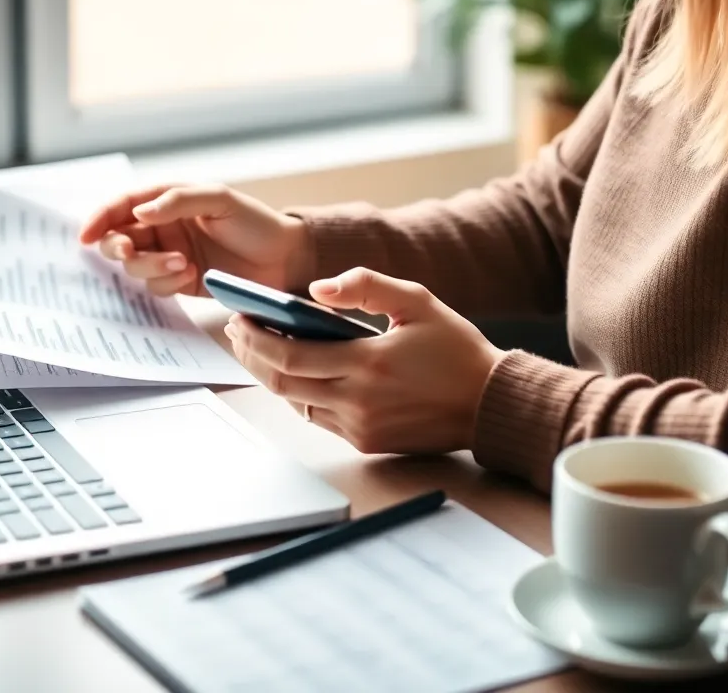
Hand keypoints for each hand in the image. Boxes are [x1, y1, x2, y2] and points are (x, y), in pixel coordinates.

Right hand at [79, 183, 313, 297]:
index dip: (100, 218)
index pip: (124, 205)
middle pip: (120, 238)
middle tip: (128, 252)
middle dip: (118, 247)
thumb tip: (139, 212)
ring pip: (135, 265)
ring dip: (150, 266)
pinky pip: (156, 285)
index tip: (85, 235)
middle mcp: (164, 227)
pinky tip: (191, 275)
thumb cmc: (255, 222)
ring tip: (183, 264)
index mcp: (169, 199)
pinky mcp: (181, 280)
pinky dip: (167, 282)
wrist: (286, 259)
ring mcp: (171, 254)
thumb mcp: (220, 200)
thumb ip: (178, 201)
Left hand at [224, 267, 504, 454]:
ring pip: (295, 402)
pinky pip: (317, 416)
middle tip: (237, 331)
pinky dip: (299, 392)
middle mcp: (358, 401)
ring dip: (271, 374)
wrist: (490, 404)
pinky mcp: (366, 442)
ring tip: (257, 347)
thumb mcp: (416, 300)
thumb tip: (316, 290)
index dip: (257, 337)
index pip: (290, 353)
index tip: (239, 317)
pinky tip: (293, 370)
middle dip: (251, 355)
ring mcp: (360, 427)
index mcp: (368, 363)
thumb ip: (365, 287)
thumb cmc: (455, 348)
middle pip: (282, 381)